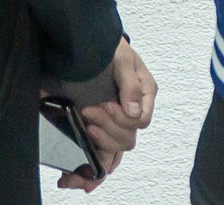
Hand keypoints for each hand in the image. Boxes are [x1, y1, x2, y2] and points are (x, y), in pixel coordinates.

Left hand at [57, 40, 156, 189]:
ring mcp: (117, 123)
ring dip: (99, 142)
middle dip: (107, 128)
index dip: (122, 119)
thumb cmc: (110, 49)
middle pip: (128, 138)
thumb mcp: (122, 59)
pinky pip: (103, 156)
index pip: (142, 120)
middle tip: (88, 111)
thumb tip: (134, 112)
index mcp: (145, 94)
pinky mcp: (101, 130)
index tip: (104, 106)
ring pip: (116, 150)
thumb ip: (129, 84)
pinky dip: (93, 168)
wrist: (88, 47)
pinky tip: (78, 175)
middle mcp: (133, 111)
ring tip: (85, 125)